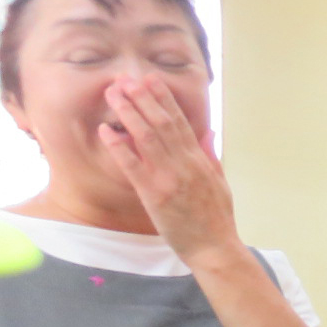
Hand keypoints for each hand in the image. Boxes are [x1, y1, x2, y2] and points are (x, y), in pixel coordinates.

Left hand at [98, 75, 240, 266]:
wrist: (215, 249)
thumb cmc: (217, 220)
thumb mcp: (221, 184)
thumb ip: (211, 157)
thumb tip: (208, 133)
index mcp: (200, 161)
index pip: (181, 122)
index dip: (164, 99)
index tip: (151, 80)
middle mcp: (185, 164)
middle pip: (162, 123)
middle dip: (142, 98)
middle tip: (125, 78)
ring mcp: (169, 178)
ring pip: (147, 137)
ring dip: (129, 112)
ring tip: (113, 93)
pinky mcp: (154, 194)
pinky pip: (133, 166)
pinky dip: (119, 146)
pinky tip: (106, 131)